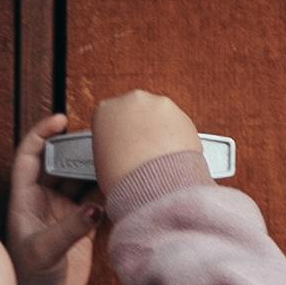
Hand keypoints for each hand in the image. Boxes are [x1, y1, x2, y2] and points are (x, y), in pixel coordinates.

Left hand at [0, 112, 95, 284]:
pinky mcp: (81, 226)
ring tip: (112, 156)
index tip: (60, 119)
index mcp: (24, 198)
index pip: (29, 156)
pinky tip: (118, 183)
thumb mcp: (44, 251)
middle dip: (77, 148)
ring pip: (79, 179)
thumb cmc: (30, 279)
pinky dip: (105, 191)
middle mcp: (43, 200)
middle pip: (60, 163)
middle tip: (98, 137)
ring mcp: (63, 212)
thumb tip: (94, 208)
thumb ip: (70, 229)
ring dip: (94, 168)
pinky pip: (95, 200)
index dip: (41, 134)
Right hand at [88, 85, 204, 190]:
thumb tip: (116, 153)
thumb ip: (109, 147)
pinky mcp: (183, 115)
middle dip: (140, 127)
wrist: (152, 184)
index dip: (118, 133)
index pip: (110, 117)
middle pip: (136, 110)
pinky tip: (171, 155)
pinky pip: (178, 125)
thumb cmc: (123, 177)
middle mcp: (132, 101)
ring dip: (159, 132)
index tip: (123, 143)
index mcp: (105, 109)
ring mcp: (159, 105)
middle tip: (141, 150)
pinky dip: (176, 138)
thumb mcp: (102, 162)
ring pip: (159, 116)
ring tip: (157, 156)